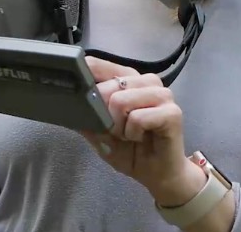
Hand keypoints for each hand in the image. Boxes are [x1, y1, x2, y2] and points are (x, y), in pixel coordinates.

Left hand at [81, 57, 205, 206]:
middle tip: (116, 132)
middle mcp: (146, 81)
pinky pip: (137, 118)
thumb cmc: (132, 152)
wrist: (159, 174)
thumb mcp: (100, 135)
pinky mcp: (172, 112)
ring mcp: (162, 94)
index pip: (98, 66)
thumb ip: (87, 117)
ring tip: (129, 135)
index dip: (83, 78)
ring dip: (118, 126)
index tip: (76, 97)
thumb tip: (68, 104)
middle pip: (107, 86)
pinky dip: (132, 133)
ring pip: (120, 100)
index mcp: (129, 81)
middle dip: (104, 115)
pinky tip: (140, 138)